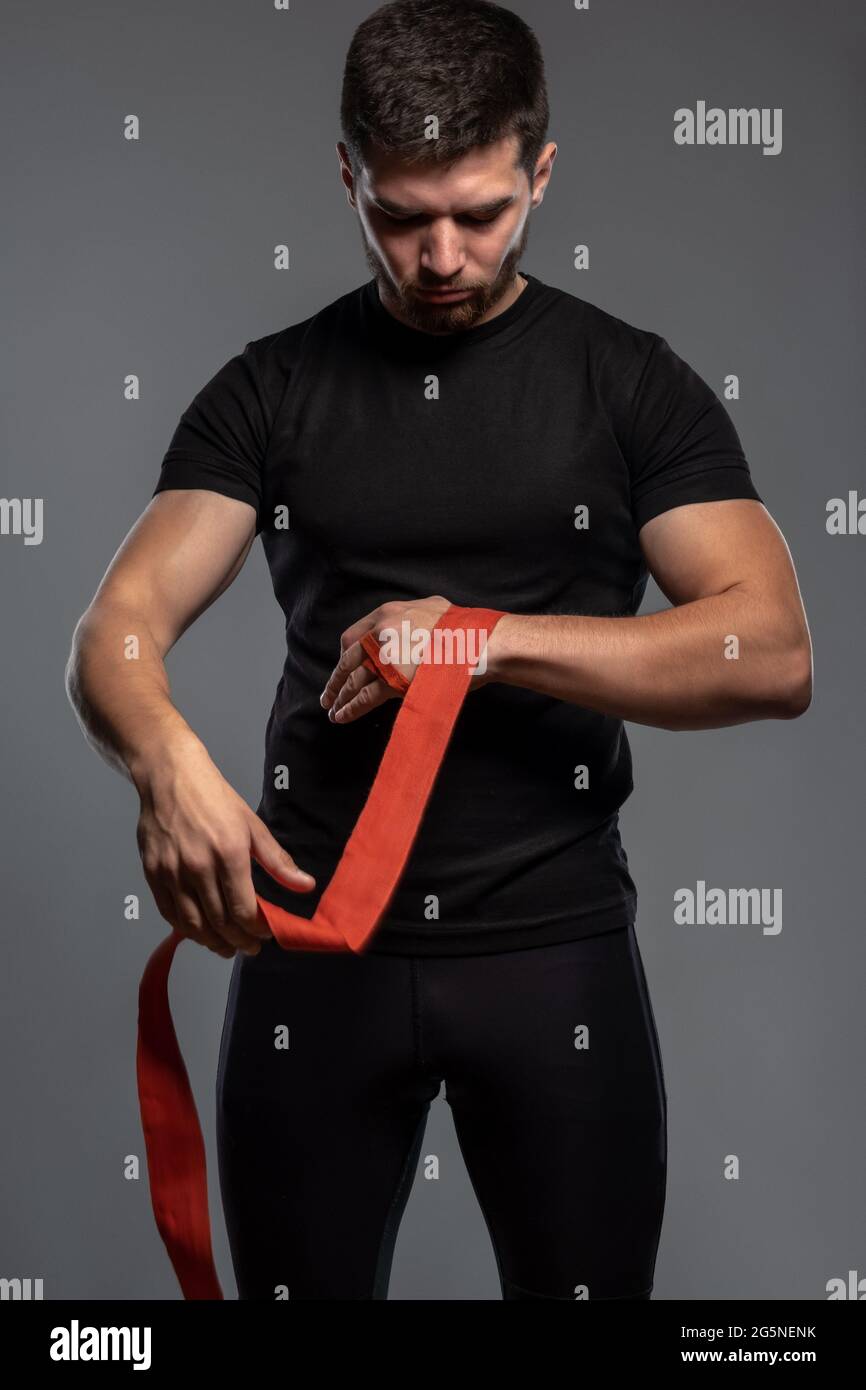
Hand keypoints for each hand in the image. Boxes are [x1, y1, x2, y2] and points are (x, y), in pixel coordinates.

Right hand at [135, 736, 316, 956]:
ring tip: (225, 947)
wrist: (170, 776)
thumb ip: (278, 861)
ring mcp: (171, 871)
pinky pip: (169, 913)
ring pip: (192, 923)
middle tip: (248, 948)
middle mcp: (198, 866)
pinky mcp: (152, 872)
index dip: (255, 930)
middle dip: (237, 941)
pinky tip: (198, 932)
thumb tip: (306, 886)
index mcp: (229, 853)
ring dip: (211, 942)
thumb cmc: (214, 798)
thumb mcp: (253, 826)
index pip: (243, 909)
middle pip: (219, 922)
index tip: (264, 935)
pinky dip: (185, 929)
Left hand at [319, 596, 497, 724]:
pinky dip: (350, 708)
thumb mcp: (433, 608)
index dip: (346, 655)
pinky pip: (364, 696)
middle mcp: (381, 633)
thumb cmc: (464, 629)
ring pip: (353, 679)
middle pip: (348, 659)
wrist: (479, 643)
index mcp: (388, 613)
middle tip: (328, 695)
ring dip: (340, 697)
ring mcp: (385, 657)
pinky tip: (342, 716)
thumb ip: (413, 615)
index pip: (354, 636)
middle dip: (336, 680)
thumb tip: (411, 622)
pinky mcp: (393, 681)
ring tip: (333, 710)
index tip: (345, 667)